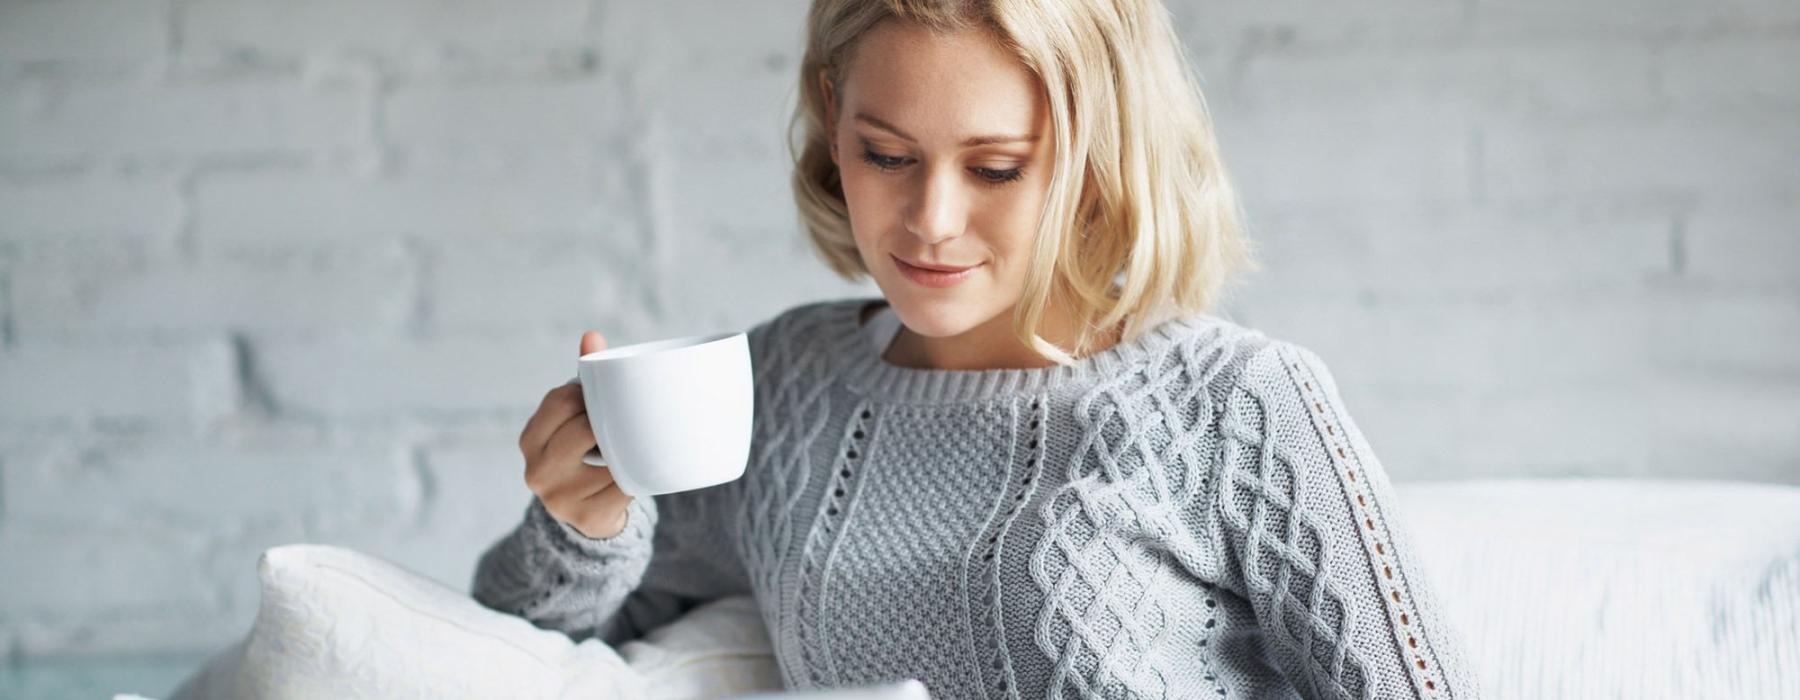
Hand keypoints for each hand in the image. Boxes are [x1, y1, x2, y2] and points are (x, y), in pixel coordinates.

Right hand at [517, 330, 632, 538]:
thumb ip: (583, 381)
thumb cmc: (583, 453)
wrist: (589, 516)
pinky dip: (636, 476)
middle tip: (623, 422)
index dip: (588, 394)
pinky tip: (635, 473)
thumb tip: (592, 336)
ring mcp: (560, 499)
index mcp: (529, 440)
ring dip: (626, 450)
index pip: (561, 400)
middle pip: (584, 427)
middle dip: (608, 422)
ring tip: (629, 449)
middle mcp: (537, 471)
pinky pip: (625, 486)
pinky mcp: (588, 518)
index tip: (603, 397)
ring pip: (609, 457)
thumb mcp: (574, 419)